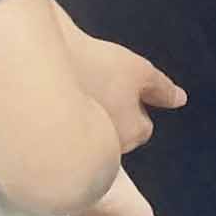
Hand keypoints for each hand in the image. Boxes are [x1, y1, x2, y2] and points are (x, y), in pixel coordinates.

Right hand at [61, 26, 184, 160]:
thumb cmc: (93, 69)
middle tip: (98, 87)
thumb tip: (179, 99)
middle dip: (112, 116)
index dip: (136, 104)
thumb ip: (162, 88)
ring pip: (89, 137)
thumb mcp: (139, 70)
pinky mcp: (49, 146)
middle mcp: (106, 148)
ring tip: (74, 90)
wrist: (36, 66)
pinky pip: (61, 139)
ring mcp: (77, 149)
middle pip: (116, 135)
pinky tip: (54, 101)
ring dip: (86, 119)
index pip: (143, 127)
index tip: (120, 85)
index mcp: (132, 132)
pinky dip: (60, 124)